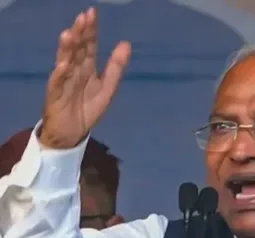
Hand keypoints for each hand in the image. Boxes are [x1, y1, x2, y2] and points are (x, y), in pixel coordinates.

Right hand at [41, 7, 130, 148]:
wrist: (73, 133)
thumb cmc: (88, 109)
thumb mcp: (107, 88)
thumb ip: (116, 67)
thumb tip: (126, 42)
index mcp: (87, 68)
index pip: (89, 46)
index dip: (90, 32)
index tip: (92, 13)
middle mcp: (74, 71)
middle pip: (77, 50)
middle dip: (79, 34)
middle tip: (83, 18)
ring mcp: (63, 82)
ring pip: (65, 62)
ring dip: (67, 49)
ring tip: (70, 34)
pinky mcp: (55, 96)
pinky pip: (57, 84)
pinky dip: (60, 74)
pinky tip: (64, 65)